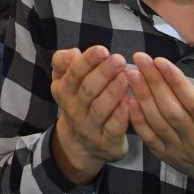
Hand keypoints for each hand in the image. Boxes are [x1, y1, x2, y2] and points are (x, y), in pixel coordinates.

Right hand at [48, 46, 131, 181]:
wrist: (81, 143)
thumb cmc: (79, 101)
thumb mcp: (64, 80)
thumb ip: (64, 62)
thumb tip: (73, 52)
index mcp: (63, 90)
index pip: (73, 73)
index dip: (88, 61)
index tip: (102, 50)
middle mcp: (74, 109)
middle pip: (87, 89)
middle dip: (103, 73)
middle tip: (119, 59)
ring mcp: (89, 127)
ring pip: (100, 109)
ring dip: (113, 92)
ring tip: (126, 77)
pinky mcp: (105, 141)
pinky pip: (113, 128)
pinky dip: (121, 115)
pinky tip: (130, 102)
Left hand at [124, 54, 193, 193]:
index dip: (177, 82)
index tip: (161, 61)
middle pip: (171, 111)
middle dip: (154, 82)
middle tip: (140, 57)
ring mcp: (179, 151)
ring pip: (157, 122)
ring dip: (142, 96)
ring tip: (131, 72)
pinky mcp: (167, 157)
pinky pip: (149, 138)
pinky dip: (136, 119)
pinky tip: (128, 99)